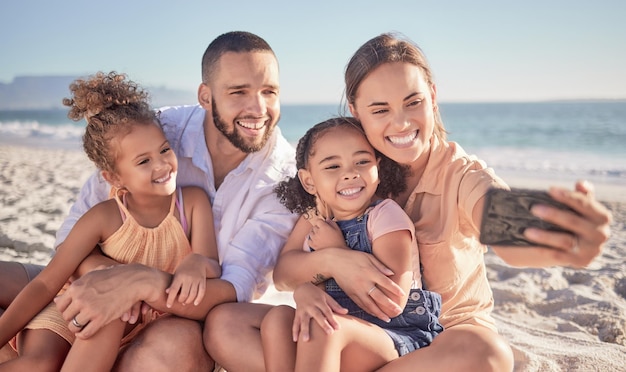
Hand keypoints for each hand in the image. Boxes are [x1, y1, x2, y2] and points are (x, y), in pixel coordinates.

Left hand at [54, 264, 158, 338]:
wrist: (133, 281)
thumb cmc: (113, 277)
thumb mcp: (92, 276)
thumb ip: (75, 287)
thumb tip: (56, 299)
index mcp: (76, 287)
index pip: (60, 305)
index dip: (66, 309)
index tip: (74, 310)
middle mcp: (80, 298)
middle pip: (66, 316)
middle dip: (72, 318)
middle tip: (80, 318)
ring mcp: (90, 309)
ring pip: (73, 326)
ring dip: (76, 328)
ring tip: (82, 326)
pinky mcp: (101, 319)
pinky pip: (85, 333)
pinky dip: (83, 335)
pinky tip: (86, 332)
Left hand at [166, 253, 207, 307]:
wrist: (197, 260)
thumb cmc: (184, 268)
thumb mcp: (176, 274)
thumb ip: (173, 283)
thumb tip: (167, 292)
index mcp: (179, 276)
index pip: (174, 290)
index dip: (170, 299)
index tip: (168, 306)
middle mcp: (188, 278)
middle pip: (184, 294)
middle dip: (181, 300)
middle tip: (179, 302)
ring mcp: (196, 279)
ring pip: (193, 294)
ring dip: (188, 301)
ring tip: (185, 302)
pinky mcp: (203, 280)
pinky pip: (202, 292)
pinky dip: (199, 299)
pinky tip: (195, 303)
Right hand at [292, 282, 347, 341]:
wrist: (302, 288)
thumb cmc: (317, 295)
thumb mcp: (326, 297)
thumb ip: (335, 305)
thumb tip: (346, 312)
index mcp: (319, 301)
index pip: (327, 311)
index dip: (332, 319)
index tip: (338, 328)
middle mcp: (310, 306)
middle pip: (317, 315)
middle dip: (323, 324)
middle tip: (330, 333)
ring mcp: (302, 310)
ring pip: (303, 320)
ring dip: (304, 330)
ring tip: (306, 340)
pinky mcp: (297, 314)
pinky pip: (295, 323)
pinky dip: (294, 331)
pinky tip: (295, 340)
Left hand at [308, 218, 344, 249]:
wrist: (337, 252)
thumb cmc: (339, 241)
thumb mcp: (337, 229)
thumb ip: (331, 223)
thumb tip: (327, 219)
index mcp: (323, 227)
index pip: (318, 221)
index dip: (321, 222)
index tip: (323, 224)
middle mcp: (317, 232)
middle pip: (314, 227)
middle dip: (318, 228)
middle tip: (323, 231)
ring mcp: (314, 239)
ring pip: (311, 233)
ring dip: (314, 233)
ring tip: (319, 236)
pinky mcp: (313, 245)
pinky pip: (309, 240)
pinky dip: (311, 240)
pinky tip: (316, 241)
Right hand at [328, 249, 403, 321]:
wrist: (334, 261)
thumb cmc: (353, 257)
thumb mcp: (367, 257)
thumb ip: (380, 265)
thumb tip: (392, 273)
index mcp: (370, 272)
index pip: (386, 283)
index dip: (395, 289)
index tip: (402, 295)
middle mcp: (364, 283)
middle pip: (379, 297)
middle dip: (390, 305)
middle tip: (399, 311)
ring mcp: (356, 290)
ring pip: (370, 304)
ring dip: (379, 313)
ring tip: (388, 319)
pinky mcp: (350, 294)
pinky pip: (361, 304)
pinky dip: (369, 310)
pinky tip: (375, 314)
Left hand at [496, 180, 611, 267]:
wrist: (577, 244)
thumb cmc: (576, 218)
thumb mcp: (581, 207)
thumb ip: (582, 195)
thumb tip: (582, 184)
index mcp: (602, 217)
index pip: (584, 204)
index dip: (567, 196)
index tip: (549, 190)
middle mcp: (601, 234)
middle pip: (574, 222)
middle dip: (553, 214)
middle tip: (533, 208)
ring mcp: (591, 250)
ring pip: (565, 241)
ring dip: (545, 236)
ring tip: (527, 231)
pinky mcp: (580, 262)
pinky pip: (559, 255)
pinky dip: (543, 249)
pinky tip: (529, 243)